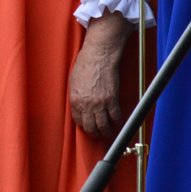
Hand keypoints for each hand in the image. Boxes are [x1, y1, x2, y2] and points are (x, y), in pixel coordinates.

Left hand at [69, 12, 130, 140]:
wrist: (99, 57)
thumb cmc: (85, 65)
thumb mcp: (73, 81)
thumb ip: (75, 95)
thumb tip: (78, 104)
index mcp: (75, 101)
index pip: (78, 120)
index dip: (83, 125)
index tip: (87, 126)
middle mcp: (87, 105)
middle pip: (90, 126)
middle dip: (94, 133)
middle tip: (97, 134)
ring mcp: (100, 104)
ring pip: (103, 125)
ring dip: (106, 132)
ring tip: (108, 133)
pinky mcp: (112, 100)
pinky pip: (115, 116)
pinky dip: (117, 122)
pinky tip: (117, 123)